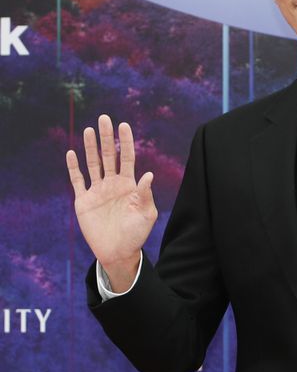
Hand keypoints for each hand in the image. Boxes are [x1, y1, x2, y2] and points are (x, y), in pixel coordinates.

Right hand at [65, 114, 157, 274]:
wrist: (118, 252)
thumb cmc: (136, 234)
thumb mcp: (146, 214)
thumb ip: (145, 194)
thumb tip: (148, 174)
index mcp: (129, 185)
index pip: (127, 158)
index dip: (125, 142)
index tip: (124, 125)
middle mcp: (112, 184)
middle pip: (108, 156)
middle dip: (107, 138)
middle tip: (104, 118)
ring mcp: (97, 191)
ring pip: (93, 164)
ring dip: (90, 147)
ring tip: (89, 130)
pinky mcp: (84, 201)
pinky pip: (78, 181)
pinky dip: (74, 168)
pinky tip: (72, 153)